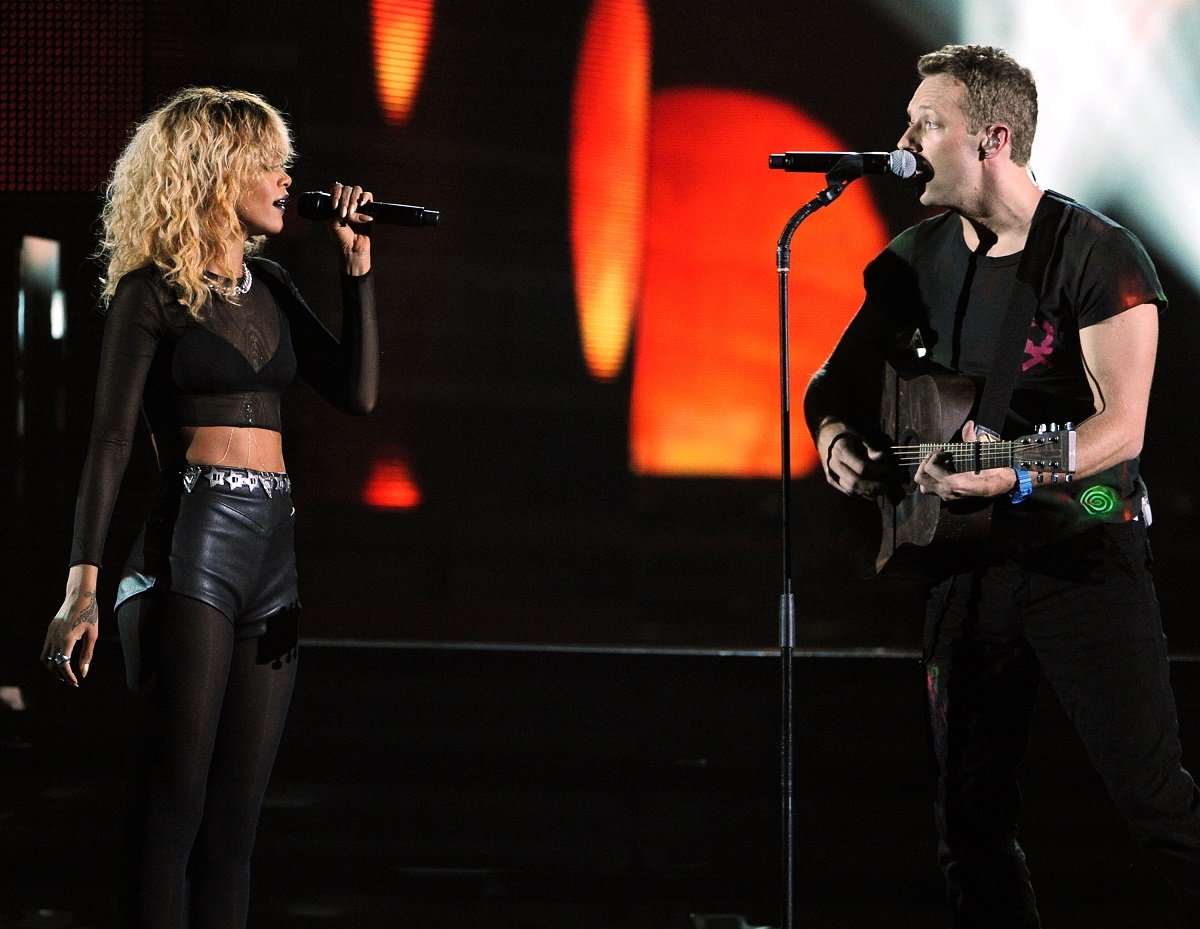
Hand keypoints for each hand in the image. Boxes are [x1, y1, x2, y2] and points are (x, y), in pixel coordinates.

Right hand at [42, 565, 99, 686]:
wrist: (80, 596)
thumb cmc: (90, 614)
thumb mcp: (93, 635)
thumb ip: (87, 655)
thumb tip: (83, 673)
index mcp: (67, 639)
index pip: (62, 664)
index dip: (69, 676)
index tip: (76, 682)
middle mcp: (55, 637)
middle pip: (52, 664)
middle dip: (61, 675)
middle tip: (72, 682)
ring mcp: (50, 633)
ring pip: (45, 658)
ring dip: (53, 669)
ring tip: (64, 675)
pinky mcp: (49, 630)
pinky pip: (45, 649)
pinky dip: (50, 659)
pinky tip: (60, 662)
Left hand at [329, 181, 372, 275]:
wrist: (352, 250)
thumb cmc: (341, 238)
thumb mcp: (333, 223)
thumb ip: (339, 210)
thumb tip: (354, 206)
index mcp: (336, 204)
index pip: (336, 188)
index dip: (335, 193)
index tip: (335, 206)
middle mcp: (346, 202)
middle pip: (346, 188)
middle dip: (344, 200)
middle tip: (344, 214)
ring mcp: (358, 205)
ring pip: (356, 190)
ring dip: (353, 199)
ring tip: (352, 212)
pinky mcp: (369, 210)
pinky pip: (368, 196)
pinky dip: (365, 198)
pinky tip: (362, 205)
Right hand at [822, 429, 890, 497]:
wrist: (825, 437)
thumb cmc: (845, 435)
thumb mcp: (859, 437)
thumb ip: (870, 450)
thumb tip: (883, 458)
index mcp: (841, 451)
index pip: (861, 467)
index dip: (877, 471)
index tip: (887, 469)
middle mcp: (834, 464)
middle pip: (855, 482)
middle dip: (873, 487)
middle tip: (886, 487)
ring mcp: (831, 474)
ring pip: (850, 490)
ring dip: (867, 493)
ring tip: (880, 491)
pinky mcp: (831, 480)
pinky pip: (847, 490)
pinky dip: (860, 492)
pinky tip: (869, 490)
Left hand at [915, 420, 1017, 501]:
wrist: (1005, 486)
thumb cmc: (995, 470)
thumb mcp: (984, 454)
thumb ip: (971, 439)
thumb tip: (969, 424)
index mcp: (954, 483)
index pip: (930, 469)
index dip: (934, 456)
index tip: (945, 450)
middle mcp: (948, 492)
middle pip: (921, 479)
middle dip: (925, 463)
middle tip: (938, 454)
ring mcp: (947, 496)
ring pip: (923, 486)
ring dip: (926, 472)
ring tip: (938, 461)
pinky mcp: (948, 496)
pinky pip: (932, 488)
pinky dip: (933, 477)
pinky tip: (944, 468)